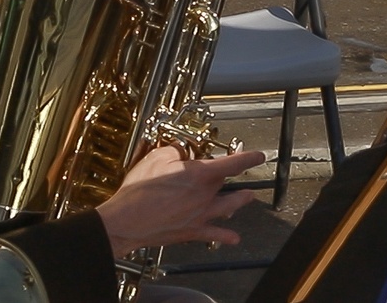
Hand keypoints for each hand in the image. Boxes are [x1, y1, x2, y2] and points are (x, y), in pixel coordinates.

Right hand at [95, 147, 265, 256]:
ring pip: (229, 206)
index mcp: (198, 174)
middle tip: (235, 171)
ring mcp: (201, 214)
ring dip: (241, 201)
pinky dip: (226, 236)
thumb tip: (180, 148)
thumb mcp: (155, 158)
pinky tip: (234, 237)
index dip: (248, 158)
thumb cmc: (140, 190)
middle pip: (225, 182)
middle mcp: (204, 195)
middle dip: (231, 175)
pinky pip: (215, 234)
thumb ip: (173, 151)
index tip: (258, 156)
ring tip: (248, 197)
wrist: (128, 220)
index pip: (232, 163)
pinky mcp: (192, 231)